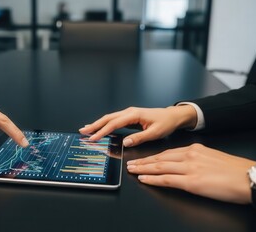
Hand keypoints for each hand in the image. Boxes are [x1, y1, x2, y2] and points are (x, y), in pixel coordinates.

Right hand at [79, 106, 196, 146]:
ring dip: (97, 124)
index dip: (102, 131)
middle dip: (94, 125)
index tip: (94, 138)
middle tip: (83, 131)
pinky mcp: (129, 117)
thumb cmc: (165, 123)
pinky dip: (104, 124)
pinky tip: (99, 127)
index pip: (114, 124)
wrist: (172, 116)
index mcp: (134, 114)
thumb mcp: (155, 133)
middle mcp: (129, 112)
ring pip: (109, 118)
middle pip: (107, 118)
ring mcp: (128, 114)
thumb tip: (125, 142)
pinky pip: (114, 120)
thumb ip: (139, 138)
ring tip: (87, 129)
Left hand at [127, 143, 255, 203]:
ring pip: (160, 167)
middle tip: (131, 163)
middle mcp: (190, 156)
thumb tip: (186, 165)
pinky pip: (166, 180)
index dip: (153, 156)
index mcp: (195, 149)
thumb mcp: (213, 158)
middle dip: (144, 161)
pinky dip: (152, 179)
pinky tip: (143, 179)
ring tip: (132, 170)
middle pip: (160, 158)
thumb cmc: (234, 171)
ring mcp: (189, 168)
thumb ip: (197, 159)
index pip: (168, 152)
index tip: (144, 158)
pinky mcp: (191, 182)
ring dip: (143, 169)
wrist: (249, 178)